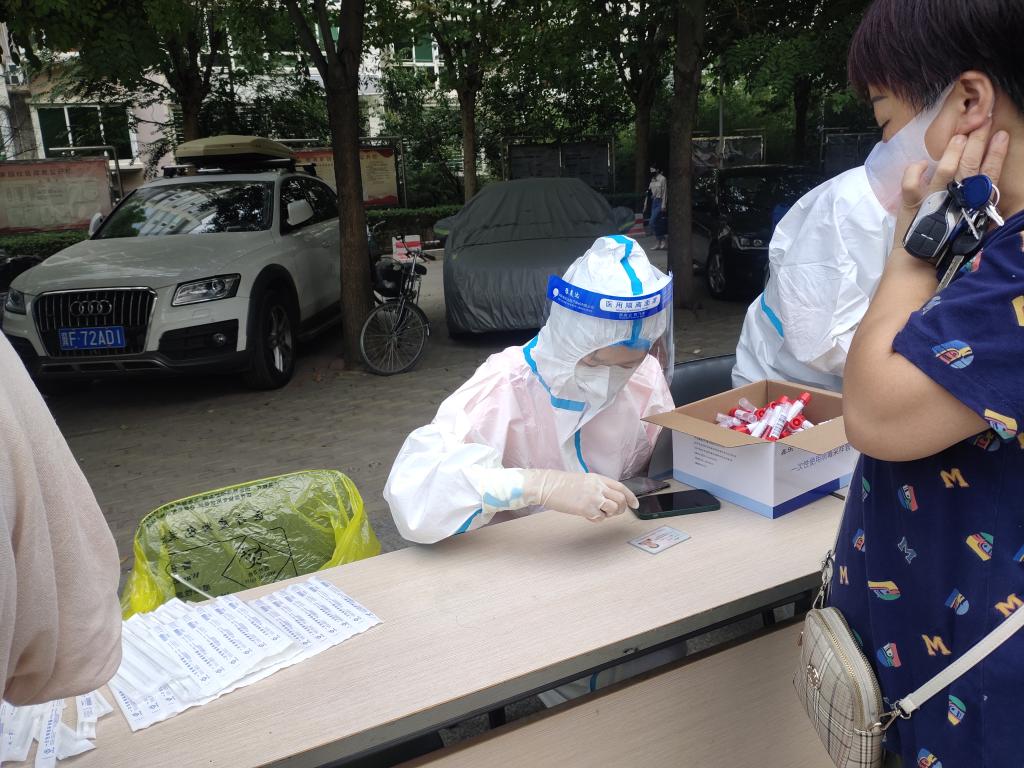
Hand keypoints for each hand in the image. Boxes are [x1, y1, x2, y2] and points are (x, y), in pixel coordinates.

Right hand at [522, 469, 638, 522]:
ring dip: (609, 514)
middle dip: (621, 508)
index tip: (635, 504)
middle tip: (613, 512)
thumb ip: (597, 487)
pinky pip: (600, 518)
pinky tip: (587, 515)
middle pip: (621, 499)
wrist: (547, 486)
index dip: (630, 497)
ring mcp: (593, 498)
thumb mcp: (584, 481)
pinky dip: (596, 519)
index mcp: (598, 478)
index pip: (621, 487)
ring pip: (614, 508)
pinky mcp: (586, 508)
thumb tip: (608, 499)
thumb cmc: (561, 484)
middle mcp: (598, 487)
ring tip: (598, 513)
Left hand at [896, 121, 1009, 236]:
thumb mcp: (971, 223)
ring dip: (953, 152)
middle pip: (969, 167)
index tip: (1001, 135)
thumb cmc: (947, 240)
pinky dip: (915, 171)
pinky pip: (911, 184)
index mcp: (972, 204)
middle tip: (983, 122)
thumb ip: (981, 205)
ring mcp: (931, 200)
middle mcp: (954, 200)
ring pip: (945, 172)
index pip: (988, 176)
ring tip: (960, 136)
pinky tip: (922, 163)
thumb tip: (988, 182)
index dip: (996, 155)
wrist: (920, 259)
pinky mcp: (911, 204)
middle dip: (977, 142)